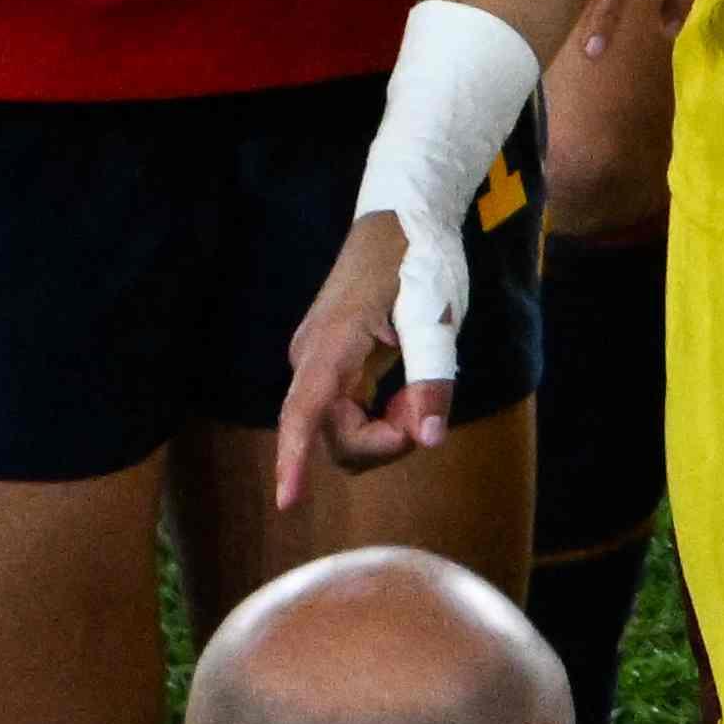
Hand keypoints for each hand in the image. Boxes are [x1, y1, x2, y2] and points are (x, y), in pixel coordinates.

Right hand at [268, 210, 450, 505]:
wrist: (400, 221)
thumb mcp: (436, 318)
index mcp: (331, 345)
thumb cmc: (418, 261)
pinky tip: (405, 391)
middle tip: (428, 406)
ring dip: (384, 430)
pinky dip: (380, 417)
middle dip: (386, 439)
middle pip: (337, 436)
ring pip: (342, 430)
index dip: (293, 460)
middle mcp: (311, 360)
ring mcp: (316, 364)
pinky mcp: (329, 367)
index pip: (303, 413)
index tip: (286, 501)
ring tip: (418, 392)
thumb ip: (432, 379)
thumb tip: (428, 440)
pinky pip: (347, 414)